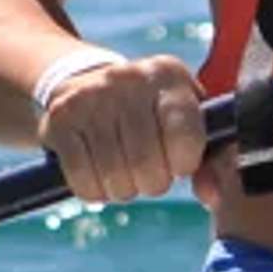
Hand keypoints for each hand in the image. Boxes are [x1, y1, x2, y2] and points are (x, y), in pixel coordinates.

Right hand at [38, 52, 206, 203]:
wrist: (84, 82)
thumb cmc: (150, 113)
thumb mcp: (185, 121)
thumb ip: (210, 161)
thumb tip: (212, 197)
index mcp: (168, 75)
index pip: (186, 137)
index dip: (184, 164)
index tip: (177, 161)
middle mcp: (128, 78)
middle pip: (147, 164)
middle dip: (152, 182)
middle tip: (148, 172)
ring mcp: (89, 97)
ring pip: (115, 177)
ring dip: (124, 188)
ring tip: (125, 171)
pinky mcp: (59, 119)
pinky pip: (83, 181)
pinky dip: (95, 191)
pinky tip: (99, 174)